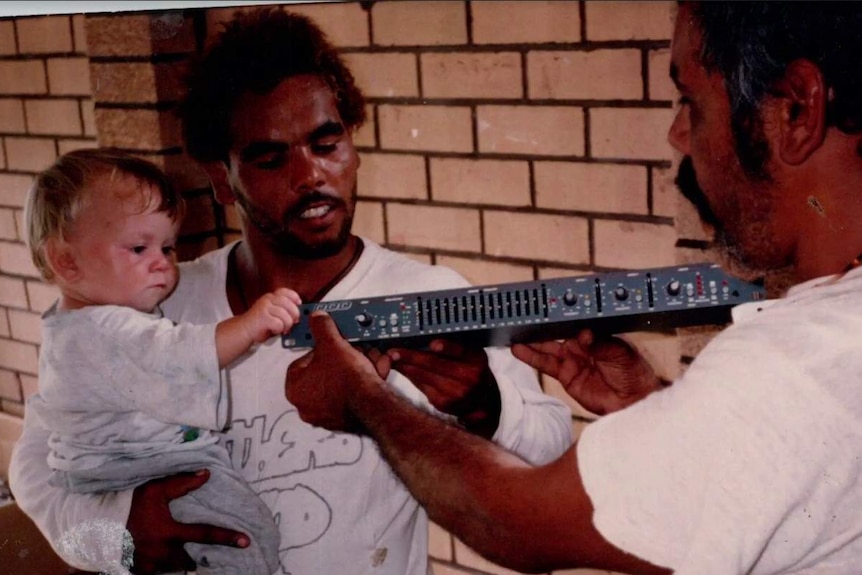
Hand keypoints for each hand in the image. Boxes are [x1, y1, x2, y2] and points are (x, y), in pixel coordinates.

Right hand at [127, 470, 248, 573]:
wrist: (94, 527)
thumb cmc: (126, 506)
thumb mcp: (154, 490)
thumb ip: (181, 483)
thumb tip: (206, 474)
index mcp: (170, 533)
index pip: (205, 534)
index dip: (228, 537)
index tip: (246, 542)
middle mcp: (163, 554)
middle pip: (191, 561)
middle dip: (199, 559)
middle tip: (208, 554)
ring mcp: (150, 567)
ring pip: (175, 567)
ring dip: (179, 561)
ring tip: (179, 551)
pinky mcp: (139, 572)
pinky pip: (158, 572)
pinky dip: (163, 566)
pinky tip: (160, 556)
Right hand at [243, 288, 301, 342]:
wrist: (244, 330)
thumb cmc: (261, 323)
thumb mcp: (273, 313)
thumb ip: (284, 310)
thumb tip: (299, 315)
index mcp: (271, 296)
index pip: (286, 292)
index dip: (295, 298)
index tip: (299, 305)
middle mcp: (268, 299)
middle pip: (290, 305)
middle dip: (294, 316)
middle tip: (293, 323)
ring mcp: (265, 307)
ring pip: (286, 316)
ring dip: (286, 325)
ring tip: (282, 329)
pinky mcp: (263, 317)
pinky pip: (279, 324)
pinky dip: (279, 330)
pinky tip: (274, 330)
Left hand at [286, 312, 382, 431]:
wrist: (372, 405)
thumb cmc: (346, 379)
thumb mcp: (332, 344)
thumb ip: (322, 328)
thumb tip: (317, 318)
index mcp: (295, 389)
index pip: (303, 361)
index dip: (322, 348)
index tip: (334, 342)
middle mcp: (306, 405)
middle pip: (326, 371)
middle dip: (345, 358)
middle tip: (356, 349)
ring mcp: (325, 415)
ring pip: (342, 382)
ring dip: (358, 368)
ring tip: (370, 360)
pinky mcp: (344, 420)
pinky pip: (352, 394)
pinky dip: (363, 383)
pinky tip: (375, 373)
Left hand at [370, 339, 500, 437]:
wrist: (483, 402)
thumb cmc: (472, 370)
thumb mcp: (472, 356)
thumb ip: (455, 347)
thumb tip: (424, 339)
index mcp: (476, 360)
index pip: (461, 352)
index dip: (448, 348)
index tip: (434, 344)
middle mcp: (468, 378)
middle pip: (436, 365)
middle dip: (411, 357)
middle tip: (393, 352)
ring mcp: (455, 393)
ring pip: (424, 377)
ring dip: (406, 367)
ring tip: (392, 358)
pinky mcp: (444, 403)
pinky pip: (421, 387)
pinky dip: (411, 376)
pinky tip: (403, 369)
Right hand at [511, 329, 661, 414]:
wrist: (634, 401)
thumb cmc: (634, 373)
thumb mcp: (620, 352)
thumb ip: (600, 344)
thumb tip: (584, 335)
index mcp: (593, 334)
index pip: (572, 321)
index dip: (559, 316)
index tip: (545, 309)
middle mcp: (580, 345)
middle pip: (555, 333)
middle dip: (539, 327)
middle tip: (522, 319)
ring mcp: (571, 360)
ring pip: (546, 348)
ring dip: (530, 343)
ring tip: (514, 336)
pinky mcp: (565, 376)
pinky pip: (546, 366)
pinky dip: (531, 358)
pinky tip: (519, 351)